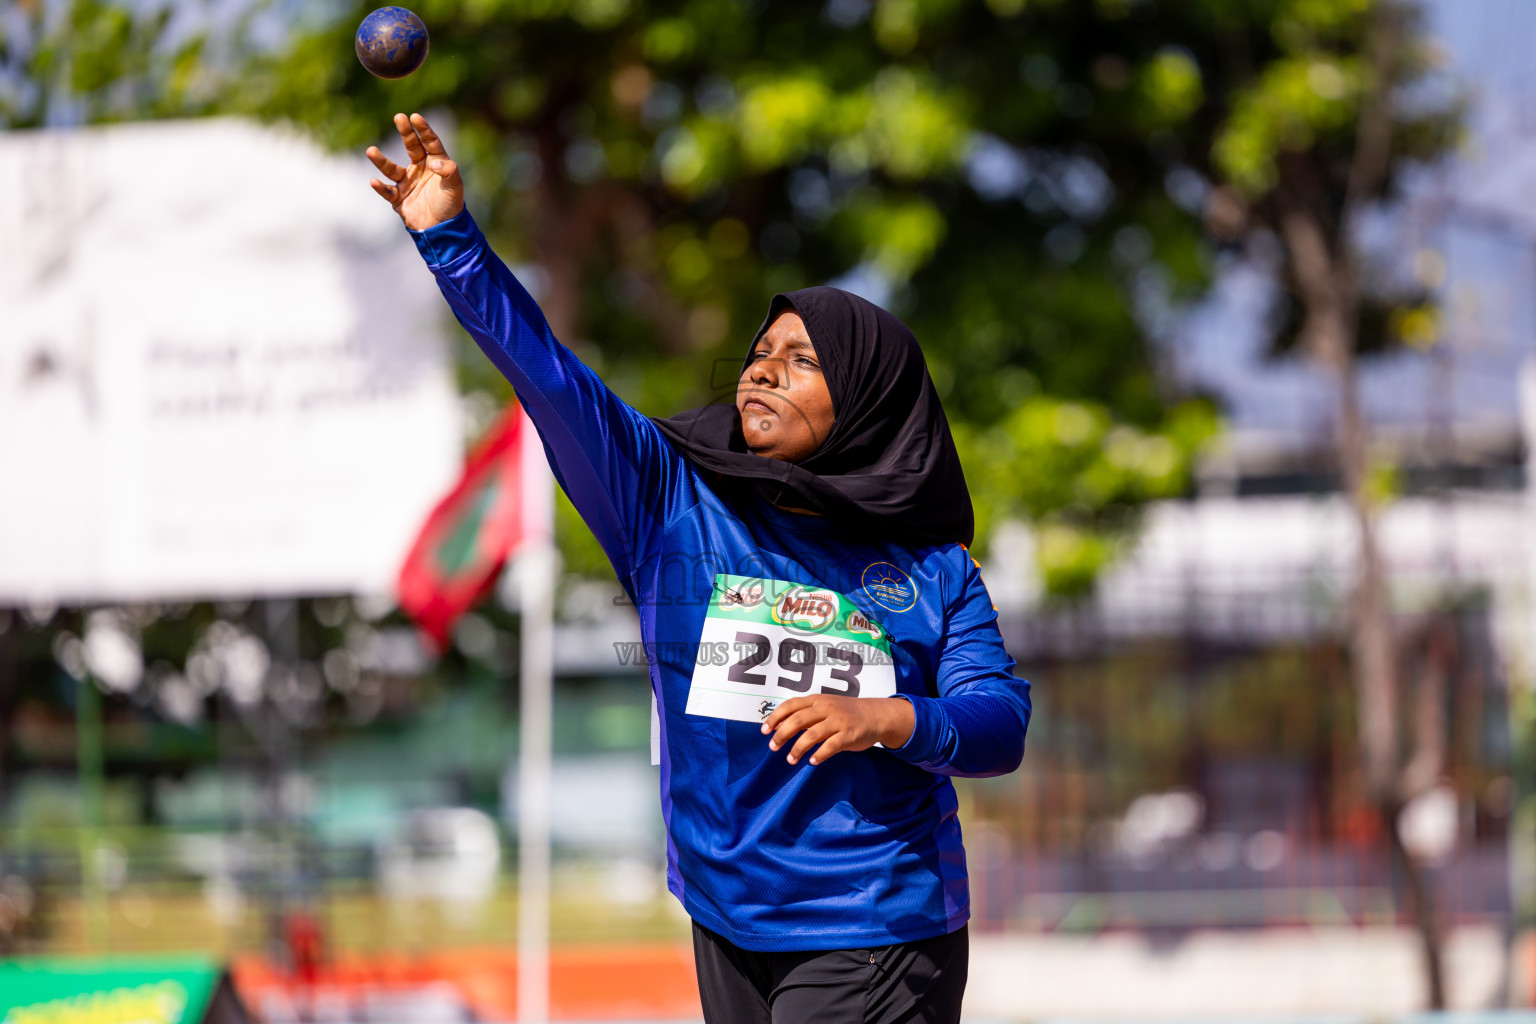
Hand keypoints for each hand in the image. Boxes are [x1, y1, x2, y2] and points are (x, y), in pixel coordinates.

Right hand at [366, 112, 464, 230]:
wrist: (442, 230)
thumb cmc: (451, 206)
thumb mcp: (454, 187)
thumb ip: (448, 172)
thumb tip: (434, 163)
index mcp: (435, 163)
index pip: (430, 143)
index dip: (423, 130)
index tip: (415, 117)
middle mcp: (420, 169)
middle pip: (412, 147)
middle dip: (406, 132)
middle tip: (399, 117)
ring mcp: (407, 182)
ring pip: (392, 169)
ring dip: (381, 161)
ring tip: (371, 151)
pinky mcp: (399, 198)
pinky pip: (387, 191)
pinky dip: (381, 188)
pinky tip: (375, 182)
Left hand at [761, 696, 914, 766]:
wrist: (876, 715)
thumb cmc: (846, 713)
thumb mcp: (825, 708)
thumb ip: (806, 715)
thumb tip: (780, 726)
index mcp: (817, 700)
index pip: (791, 705)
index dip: (775, 717)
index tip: (764, 731)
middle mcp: (826, 708)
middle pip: (798, 720)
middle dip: (782, 734)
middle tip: (773, 747)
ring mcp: (838, 721)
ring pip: (812, 734)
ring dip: (798, 748)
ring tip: (790, 760)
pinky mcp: (849, 734)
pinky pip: (831, 746)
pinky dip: (820, 754)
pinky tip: (812, 762)